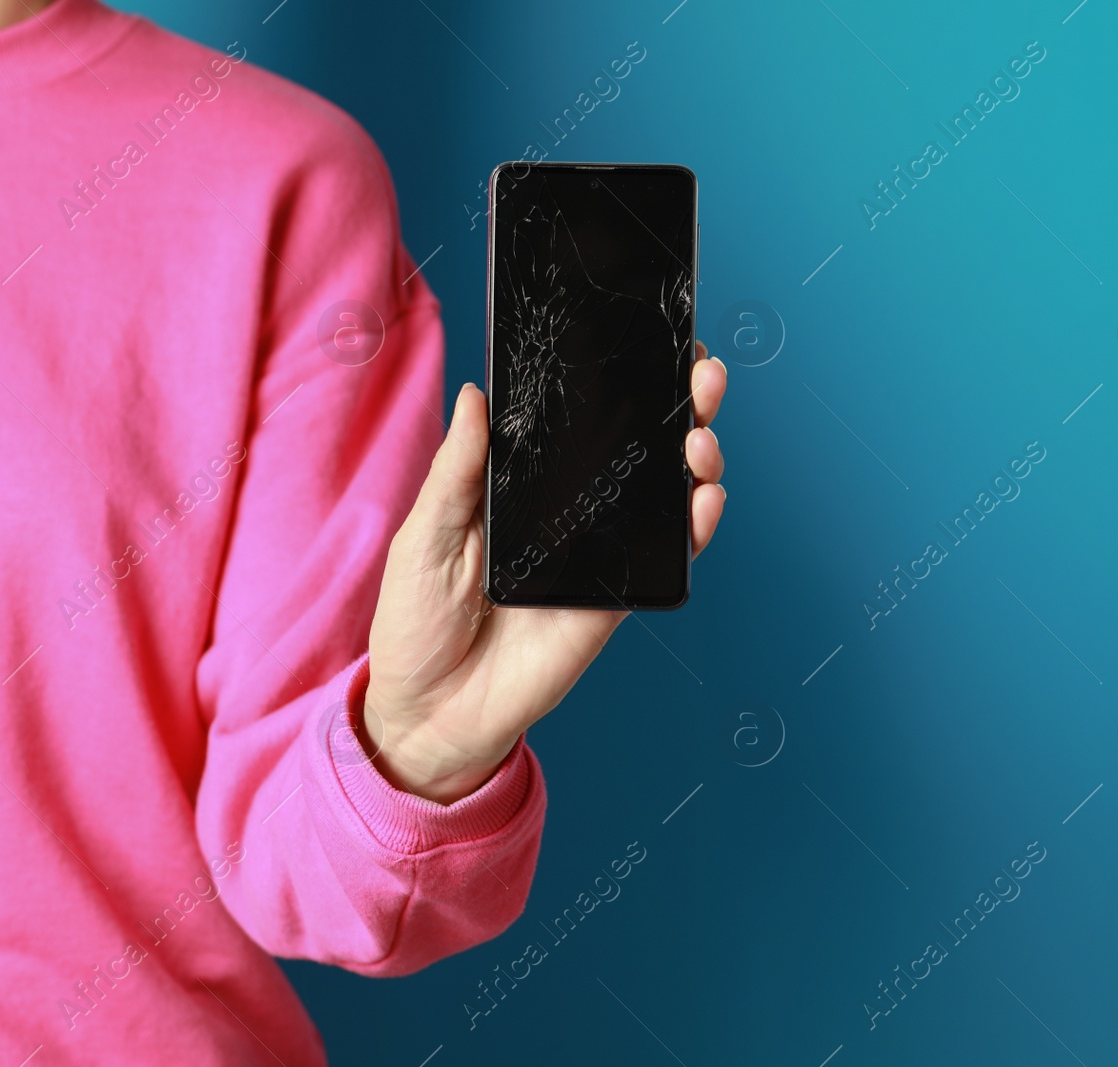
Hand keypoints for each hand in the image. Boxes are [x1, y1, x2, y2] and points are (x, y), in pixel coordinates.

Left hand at [361, 341, 727, 802]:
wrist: (428, 711)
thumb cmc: (414, 621)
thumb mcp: (423, 533)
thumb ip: (457, 470)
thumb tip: (476, 395)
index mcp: (522, 488)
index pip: (580, 424)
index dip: (619, 384)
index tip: (649, 341)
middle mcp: (569, 513)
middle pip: (638, 448)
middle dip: (679, 405)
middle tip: (699, 373)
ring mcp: (598, 554)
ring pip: (663, 494)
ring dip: (695, 457)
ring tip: (700, 435)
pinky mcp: (615, 599)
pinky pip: (664, 557)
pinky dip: (693, 526)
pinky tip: (703, 498)